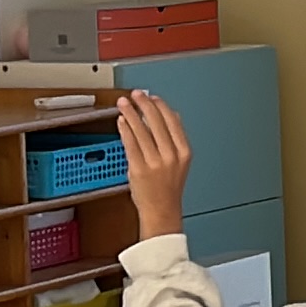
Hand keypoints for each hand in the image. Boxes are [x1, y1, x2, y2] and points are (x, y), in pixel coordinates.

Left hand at [116, 91, 191, 242]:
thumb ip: (175, 138)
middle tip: (136, 95)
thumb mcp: (180, 160)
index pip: (172, 121)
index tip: (152, 97)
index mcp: (184, 151)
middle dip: (144, 104)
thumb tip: (171, 115)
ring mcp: (154, 162)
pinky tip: (121, 121)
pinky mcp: (138, 168)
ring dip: (131, 113)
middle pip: (156, 122)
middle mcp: (170, 156)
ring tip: (124, 103)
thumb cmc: (168, 188)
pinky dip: (125, 130)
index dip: (161, 106)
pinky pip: (130, 143)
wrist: (161, 211)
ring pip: (141, 130)